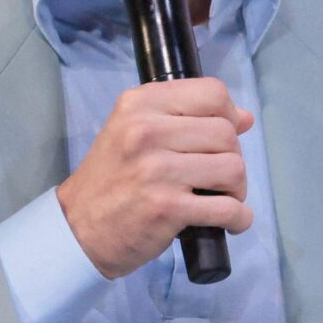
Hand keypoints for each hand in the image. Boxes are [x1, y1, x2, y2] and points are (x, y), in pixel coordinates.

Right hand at [55, 76, 254, 279]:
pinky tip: (229, 222)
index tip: (222, 138)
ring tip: (221, 198)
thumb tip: (243, 117)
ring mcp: (157, 170)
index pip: (212, 93)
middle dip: (233, 158)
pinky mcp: (168, 207)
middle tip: (218, 177)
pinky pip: (227, 209)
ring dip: (237, 190)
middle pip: (226, 133)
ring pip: (233, 168)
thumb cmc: (110, 180)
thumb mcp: (132, 132)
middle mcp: (146, 131)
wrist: (78, 228)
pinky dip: (239, 219)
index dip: (229, 115)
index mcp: (139, 104)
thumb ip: (183, 118)